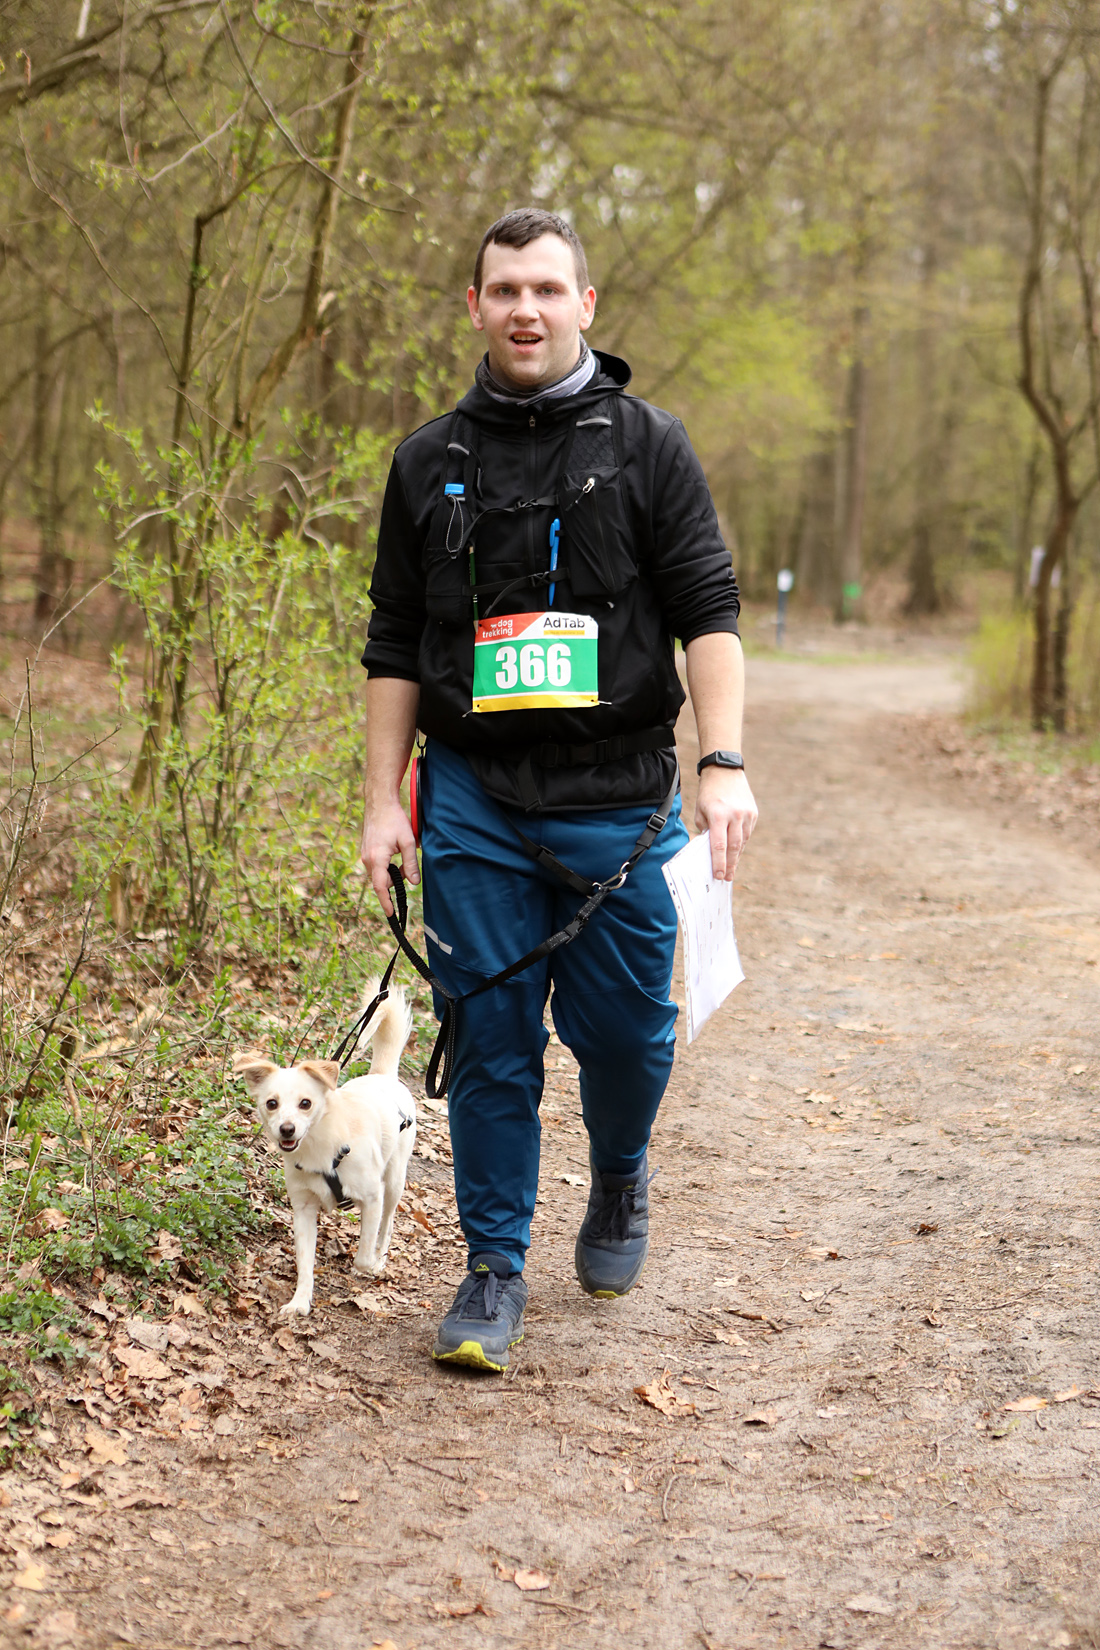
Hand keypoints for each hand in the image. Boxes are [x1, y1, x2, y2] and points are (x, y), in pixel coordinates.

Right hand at [359, 795, 418, 916]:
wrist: (379, 803)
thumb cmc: (394, 819)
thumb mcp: (408, 841)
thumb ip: (411, 863)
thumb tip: (414, 883)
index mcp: (376, 858)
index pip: (380, 887)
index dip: (386, 902)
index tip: (391, 914)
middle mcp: (367, 859)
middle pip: (382, 881)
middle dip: (395, 879)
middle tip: (408, 866)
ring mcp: (365, 855)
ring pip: (380, 873)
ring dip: (391, 871)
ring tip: (401, 852)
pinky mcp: (366, 851)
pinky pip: (376, 866)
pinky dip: (387, 864)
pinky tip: (394, 849)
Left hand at [695, 767, 757, 881]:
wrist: (725, 771)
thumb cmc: (708, 793)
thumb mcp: (700, 811)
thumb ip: (705, 831)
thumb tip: (709, 850)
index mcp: (718, 815)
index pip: (719, 846)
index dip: (719, 863)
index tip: (719, 875)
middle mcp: (735, 815)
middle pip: (734, 847)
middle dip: (730, 865)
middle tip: (727, 878)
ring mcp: (747, 814)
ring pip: (742, 842)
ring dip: (737, 856)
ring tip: (731, 868)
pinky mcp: (753, 813)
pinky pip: (747, 833)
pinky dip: (741, 843)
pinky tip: (736, 851)